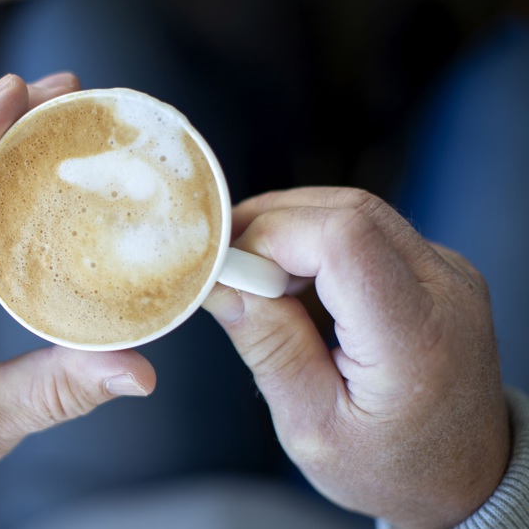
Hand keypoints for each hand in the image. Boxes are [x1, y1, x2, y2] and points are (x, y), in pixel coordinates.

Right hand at [202, 187, 508, 527]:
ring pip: (353, 208)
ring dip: (291, 228)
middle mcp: (445, 291)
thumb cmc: (392, 467)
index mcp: (416, 339)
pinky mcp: (434, 267)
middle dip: (272, 225)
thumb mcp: (312, 428)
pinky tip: (293, 280)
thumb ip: (269, 347)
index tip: (232, 274)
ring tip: (257, 277)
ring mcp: (446, 272)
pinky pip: (366, 226)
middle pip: (346, 211)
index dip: (271, 238)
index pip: (342, 238)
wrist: (461, 475)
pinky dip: (314, 239)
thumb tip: (223, 282)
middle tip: (230, 266)